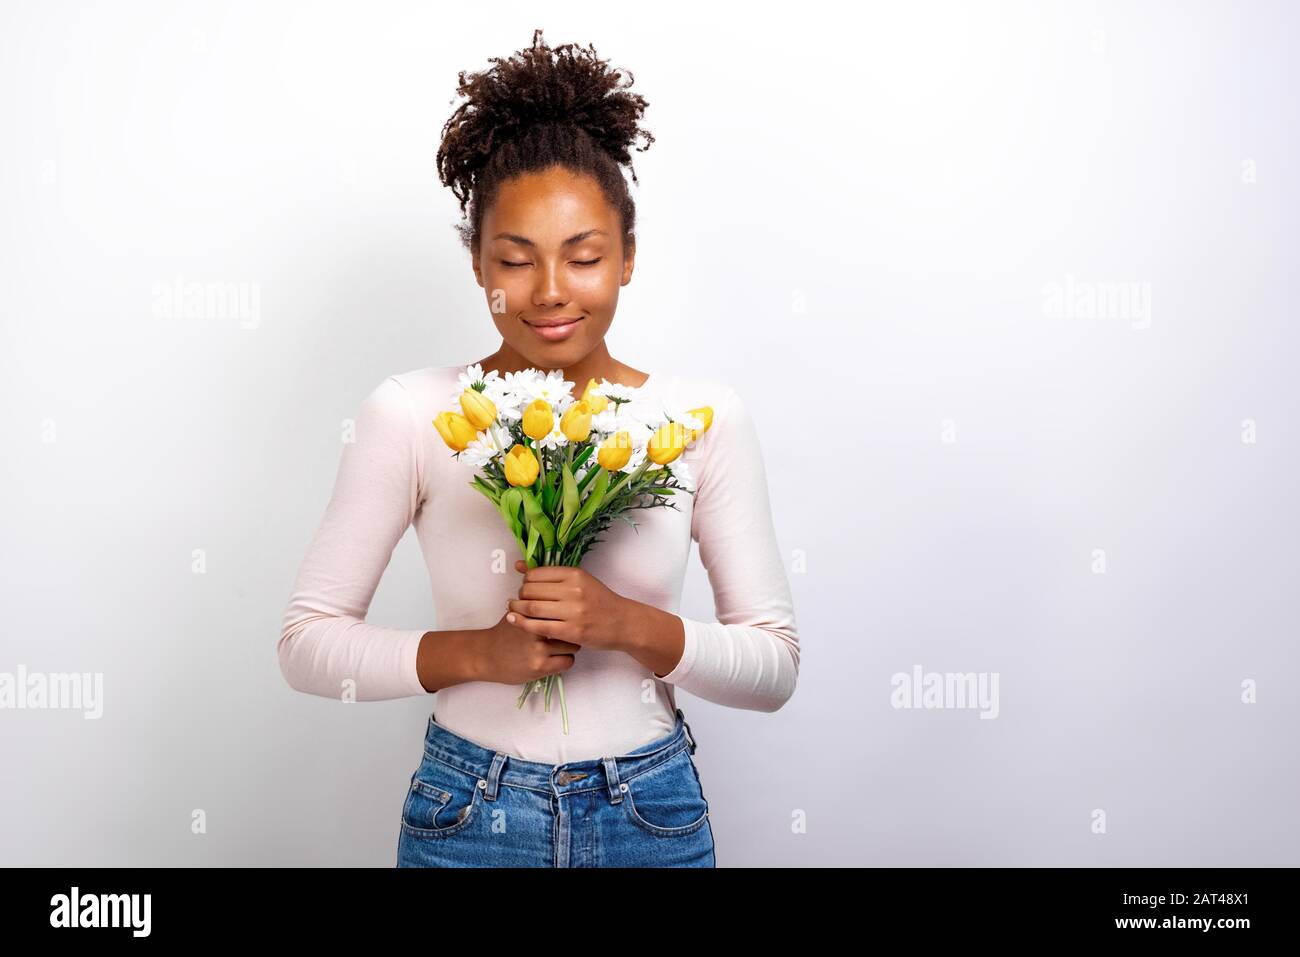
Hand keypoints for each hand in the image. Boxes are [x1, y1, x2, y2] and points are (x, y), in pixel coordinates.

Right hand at [475, 612, 581, 685]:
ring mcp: (538, 650)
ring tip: (560, 646)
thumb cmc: (504, 633)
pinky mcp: (540, 667)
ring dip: (569, 647)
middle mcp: (535, 630)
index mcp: (531, 614)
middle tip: (567, 632)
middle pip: (570, 626)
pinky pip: (568, 662)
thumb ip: (535, 606)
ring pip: (573, 645)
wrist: (486, 656)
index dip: (567, 612)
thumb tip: (558, 594)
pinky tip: (556, 658)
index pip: (560, 608)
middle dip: (571, 630)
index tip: (569, 616)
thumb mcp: (516, 613)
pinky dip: (565, 660)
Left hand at [506, 560, 632, 652]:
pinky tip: (516, 622)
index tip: (525, 588)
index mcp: (575, 575)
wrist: (623, 623)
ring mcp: (573, 612)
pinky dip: (522, 624)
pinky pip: (538, 627)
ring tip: (512, 611)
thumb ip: (551, 575)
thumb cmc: (600, 602)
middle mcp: (574, 591)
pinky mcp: (572, 632)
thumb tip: (518, 566)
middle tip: (517, 601)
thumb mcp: (580, 581)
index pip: (536, 574)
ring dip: (516, 609)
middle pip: (530, 590)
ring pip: (532, 608)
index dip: (525, 581)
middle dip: (518, 596)